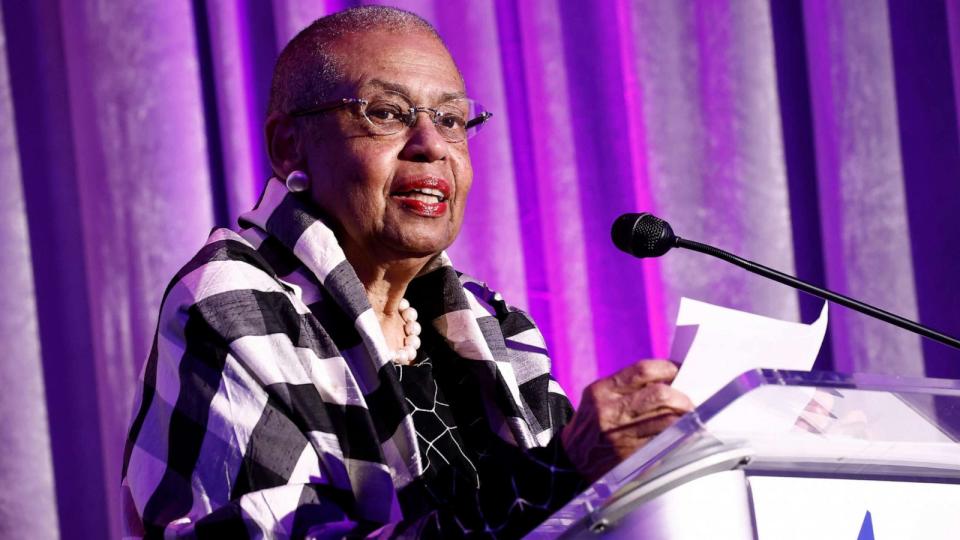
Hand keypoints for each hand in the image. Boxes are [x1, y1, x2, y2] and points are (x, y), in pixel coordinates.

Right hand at [560, 360, 693, 482]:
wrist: (571, 459)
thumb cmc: (592, 424)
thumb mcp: (599, 398)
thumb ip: (627, 388)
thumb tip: (669, 379)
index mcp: (602, 391)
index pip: (642, 370)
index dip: (667, 368)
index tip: (679, 371)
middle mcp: (609, 411)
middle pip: (659, 395)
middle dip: (681, 397)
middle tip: (689, 402)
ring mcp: (620, 436)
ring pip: (667, 421)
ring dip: (685, 419)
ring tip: (689, 418)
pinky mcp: (630, 458)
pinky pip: (664, 444)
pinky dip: (679, 439)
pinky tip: (683, 436)